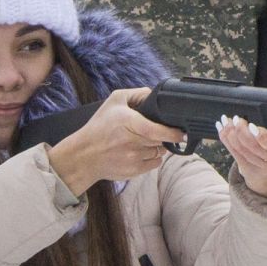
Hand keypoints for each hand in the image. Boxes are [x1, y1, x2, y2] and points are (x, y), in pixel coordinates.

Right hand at [46, 89, 185, 196]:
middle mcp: (133, 142)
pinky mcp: (134, 171)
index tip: (182, 133)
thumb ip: (137, 94)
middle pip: (161, 140)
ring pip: (159, 152)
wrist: (84, 155)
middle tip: (149, 132)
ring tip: (141, 141)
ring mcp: (134, 158)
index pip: (158, 131)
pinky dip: (152, 157)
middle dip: (161, 136)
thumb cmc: (100, 127)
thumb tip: (154, 95)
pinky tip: (140, 152)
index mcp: (129, 123)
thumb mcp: (114, 101)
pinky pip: (155, 163)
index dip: (173, 133)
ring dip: (156, 146)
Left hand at [217, 115, 266, 199]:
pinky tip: (223, 131)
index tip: (252, 125)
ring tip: (226, 122)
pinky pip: (236, 156)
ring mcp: (266, 169)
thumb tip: (261, 107)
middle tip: (236, 119)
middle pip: (257, 150)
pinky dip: (227, 142)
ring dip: (231, 136)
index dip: (263, 138)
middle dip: (242, 133)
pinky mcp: (253, 171)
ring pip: (244, 153)